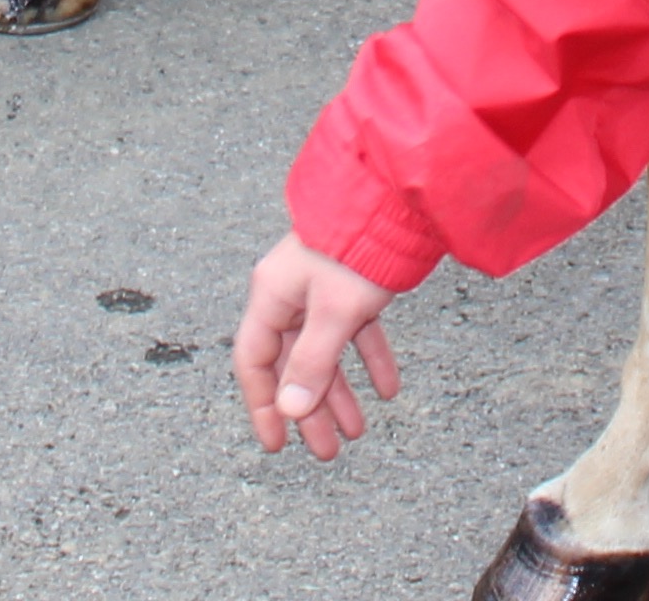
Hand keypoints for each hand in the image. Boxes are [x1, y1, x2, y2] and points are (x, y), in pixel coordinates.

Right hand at [233, 234, 403, 461]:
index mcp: (272, 295)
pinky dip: (368, 359)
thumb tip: (290, 410)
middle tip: (327, 450)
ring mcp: (321, 288)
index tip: (277, 443)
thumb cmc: (355, 245)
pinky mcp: (351, 283)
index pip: (255, 361)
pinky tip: (387, 389)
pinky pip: (355, 331)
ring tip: (358, 430)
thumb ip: (312, 363)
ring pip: (325, 351)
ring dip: (340, 391)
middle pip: (293, 363)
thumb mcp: (334, 312)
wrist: (393, 198)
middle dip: (311, 408)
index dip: (262, 405)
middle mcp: (291, 293)